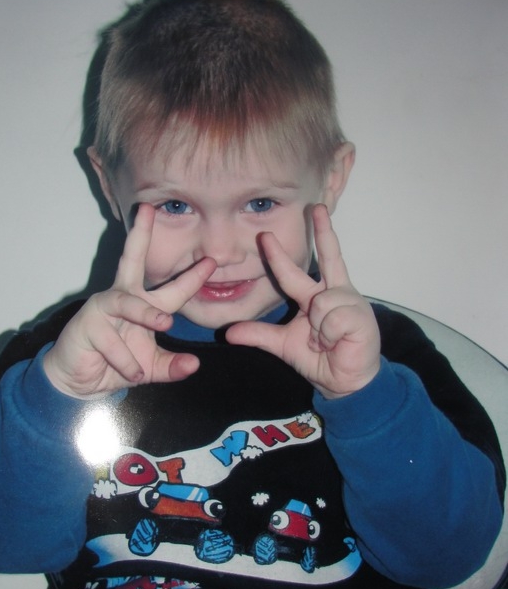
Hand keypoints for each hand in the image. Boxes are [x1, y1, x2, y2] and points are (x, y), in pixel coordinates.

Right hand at [44, 204, 215, 397]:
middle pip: (131, 259)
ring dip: (146, 312)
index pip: (172, 288)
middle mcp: (122, 298)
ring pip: (126, 302)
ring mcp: (101, 308)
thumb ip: (172, 367)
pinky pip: (111, 340)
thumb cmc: (115, 365)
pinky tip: (132, 373)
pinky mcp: (85, 325)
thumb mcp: (151, 368)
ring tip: (164, 323)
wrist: (79, 383)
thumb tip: (194, 364)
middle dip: (140, 234)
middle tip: (147, 210)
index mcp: (142, 304)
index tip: (210, 261)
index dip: (191, 276)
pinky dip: (126, 359)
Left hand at [226, 205, 379, 398]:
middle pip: (330, 255)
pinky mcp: (360, 316)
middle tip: (315, 207)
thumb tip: (229, 333)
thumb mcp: (283, 344)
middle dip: (323, 231)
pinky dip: (329, 335)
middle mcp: (335, 292)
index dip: (280, 255)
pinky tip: (338, 342)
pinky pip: (331, 318)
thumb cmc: (320, 358)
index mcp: (317, 296)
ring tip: (327, 341)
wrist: (344, 381)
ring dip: (318, 329)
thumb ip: (259, 335)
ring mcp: (350, 302)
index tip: (266, 236)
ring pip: (320, 302)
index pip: (297, 270)